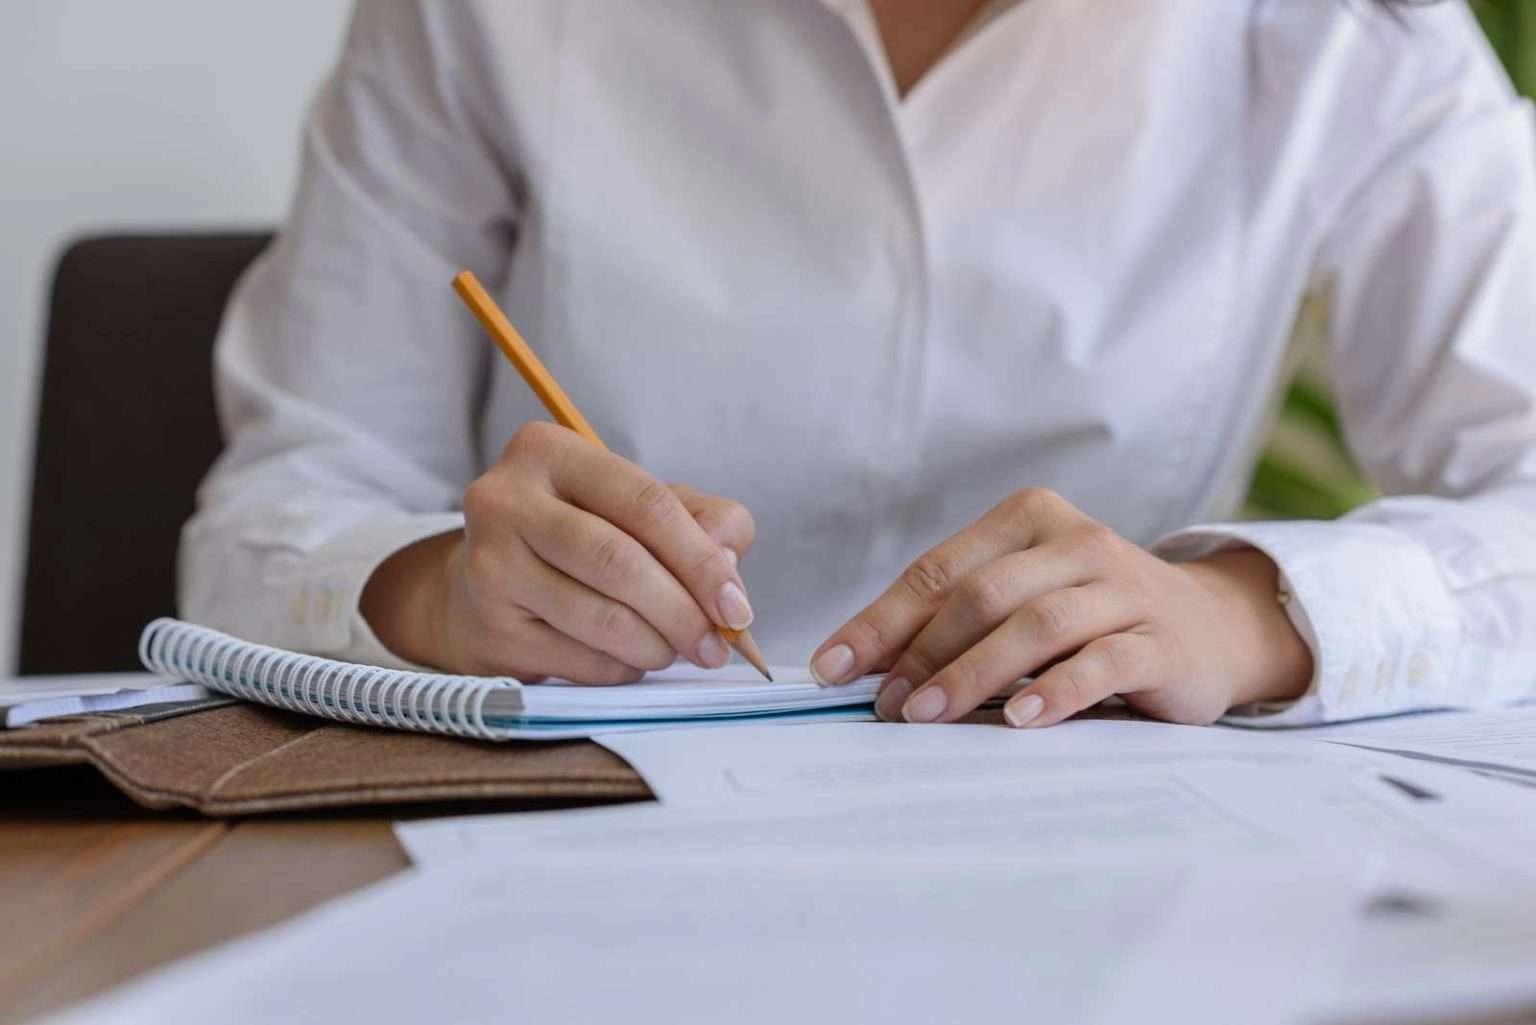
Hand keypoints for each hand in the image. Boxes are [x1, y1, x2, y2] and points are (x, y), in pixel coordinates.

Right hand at [361, 421, 755, 682]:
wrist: (482, 587)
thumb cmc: (578, 537)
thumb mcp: (640, 507)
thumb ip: (702, 519)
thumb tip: (727, 565)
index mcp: (549, 451)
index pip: (644, 502)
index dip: (700, 560)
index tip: (736, 606)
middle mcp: (505, 500)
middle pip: (618, 562)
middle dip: (683, 612)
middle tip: (717, 645)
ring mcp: (489, 566)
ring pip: (600, 618)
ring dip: (656, 646)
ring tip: (676, 650)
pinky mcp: (489, 628)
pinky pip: (580, 660)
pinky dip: (622, 667)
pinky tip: (629, 658)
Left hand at [810, 488, 1311, 726]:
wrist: (1213, 627)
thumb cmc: (1092, 615)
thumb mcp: (1026, 597)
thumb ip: (959, 618)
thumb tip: (866, 666)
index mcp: (1028, 519)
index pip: (938, 570)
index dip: (879, 622)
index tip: (831, 669)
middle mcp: (1076, 542)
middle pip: (982, 595)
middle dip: (921, 652)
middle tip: (883, 705)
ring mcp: (1123, 587)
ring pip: (1036, 625)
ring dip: (973, 673)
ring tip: (927, 715)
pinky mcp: (1161, 640)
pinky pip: (1101, 662)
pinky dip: (1056, 691)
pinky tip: (1021, 722)